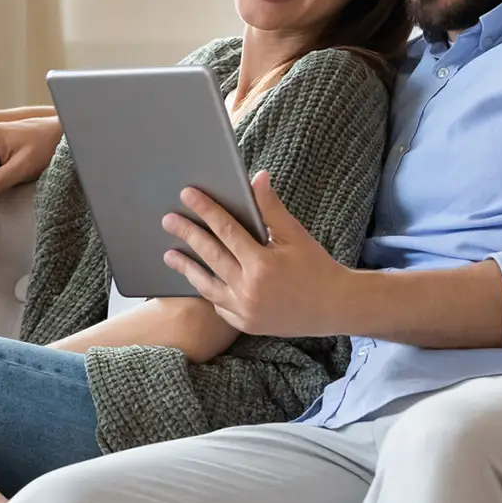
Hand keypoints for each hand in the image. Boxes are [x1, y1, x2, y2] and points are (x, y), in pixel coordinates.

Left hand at [160, 172, 351, 337]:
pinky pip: (218, 305)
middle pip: (209, 255)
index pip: (226, 230)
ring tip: (170, 254)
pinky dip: (207, 290)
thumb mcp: (296, 235)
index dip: (205, 210)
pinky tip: (197, 278)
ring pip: (206, 285)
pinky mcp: (245, 324)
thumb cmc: (316, 267)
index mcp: (262, 264)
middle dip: (187, 234)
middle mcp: (249, 289)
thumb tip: (257, 177)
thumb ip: (271, 208)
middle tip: (168, 220)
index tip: (187, 195)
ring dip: (187, 267)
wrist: (333, 307)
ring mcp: (245, 310)